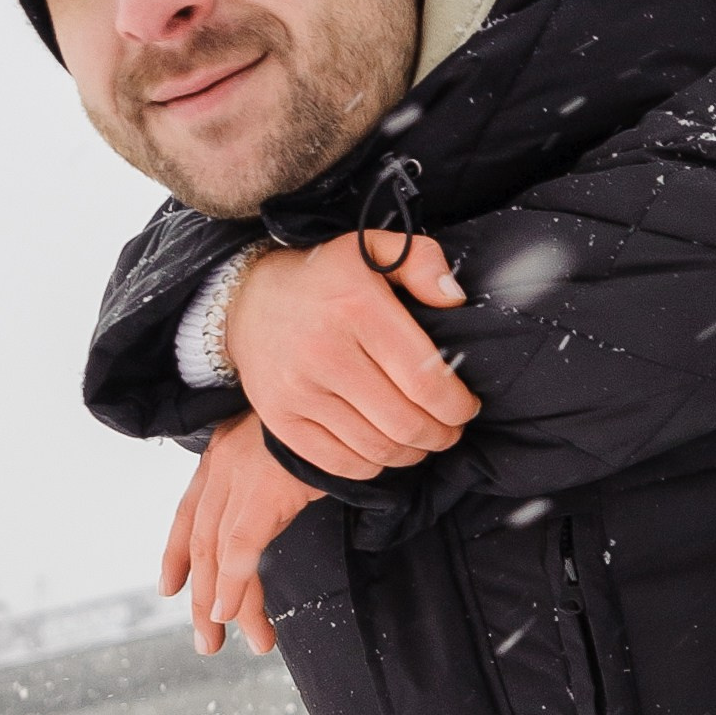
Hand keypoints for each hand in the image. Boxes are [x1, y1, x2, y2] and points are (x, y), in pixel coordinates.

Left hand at [160, 416, 318, 655]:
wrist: (349, 388)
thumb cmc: (332, 420)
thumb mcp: (293, 450)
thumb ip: (276, 480)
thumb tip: (281, 509)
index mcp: (224, 453)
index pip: (190, 511)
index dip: (177, 553)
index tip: (171, 587)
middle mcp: (222, 463)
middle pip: (200, 541)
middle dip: (200, 596)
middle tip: (206, 640)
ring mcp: (239, 476)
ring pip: (216, 552)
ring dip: (220, 603)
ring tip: (224, 640)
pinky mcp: (263, 490)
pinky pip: (241, 548)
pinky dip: (235, 584)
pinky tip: (232, 613)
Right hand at [229, 231, 476, 475]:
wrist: (248, 299)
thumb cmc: (325, 278)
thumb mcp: (371, 248)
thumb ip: (422, 261)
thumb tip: (455, 300)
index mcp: (357, 308)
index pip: (425, 380)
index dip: (457, 405)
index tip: (467, 406)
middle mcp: (324, 352)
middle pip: (406, 422)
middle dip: (441, 435)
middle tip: (450, 429)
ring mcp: (297, 390)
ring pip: (377, 449)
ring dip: (412, 454)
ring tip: (422, 439)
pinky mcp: (279, 419)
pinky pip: (340, 463)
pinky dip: (372, 466)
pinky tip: (384, 449)